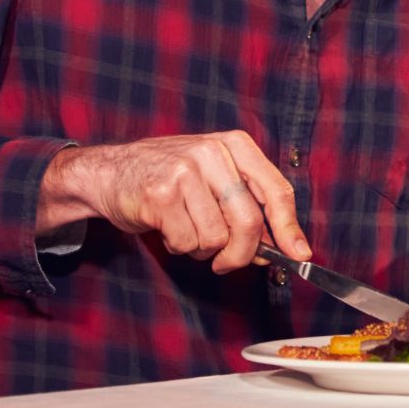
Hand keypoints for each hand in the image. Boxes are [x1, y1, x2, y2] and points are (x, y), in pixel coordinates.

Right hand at [41, 131, 309, 274]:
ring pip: (216, 237)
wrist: (109, 173)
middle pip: (249, 221)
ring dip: (202, 248)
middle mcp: (213, 152)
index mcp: (235, 145)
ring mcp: (185, 170)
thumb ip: (247, 206)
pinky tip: (167, 227)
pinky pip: (187, 241)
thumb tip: (280, 247)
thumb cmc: (169, 180)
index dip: (289, 227)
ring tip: (186, 229)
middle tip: (225, 262)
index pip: (276, 190)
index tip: (299, 253)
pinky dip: (179, 246)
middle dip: (241, 253)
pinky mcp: (160, 194)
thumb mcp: (215, 179)